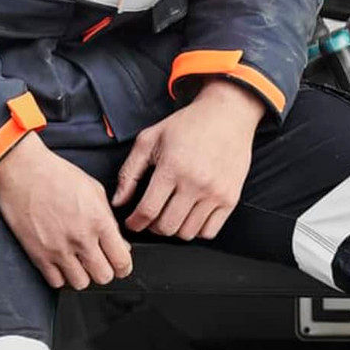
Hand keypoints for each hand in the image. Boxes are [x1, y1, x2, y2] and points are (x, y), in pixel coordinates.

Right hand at [0, 133, 132, 290]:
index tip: (121, 265)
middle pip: (104, 276)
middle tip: (100, 262)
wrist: (23, 170)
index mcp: (98, 221)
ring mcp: (58, 249)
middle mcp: (80, 238)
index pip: (121, 260)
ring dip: (82, 275)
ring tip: (79, 262)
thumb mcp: (93, 189)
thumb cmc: (55, 174)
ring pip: (81, 283)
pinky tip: (61, 262)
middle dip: (105, 270)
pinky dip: (60, 276)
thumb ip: (108, 218)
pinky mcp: (38, 255)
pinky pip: (56, 282)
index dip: (124, 266)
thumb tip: (119, 242)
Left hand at [111, 80, 263, 240]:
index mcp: (172, 166)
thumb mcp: (150, 139)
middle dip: (152, 226)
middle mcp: (195, 182)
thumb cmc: (188, 125)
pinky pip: (209, 232)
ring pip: (187, 233)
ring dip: (174, 229)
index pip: (148, 210)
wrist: (226, 115)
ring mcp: (215, 193)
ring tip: (171, 213)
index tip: (132, 222)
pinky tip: (190, 214)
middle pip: (167, 227)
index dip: (135, 223)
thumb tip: (119, 201)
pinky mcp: (230, 198)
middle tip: (151, 216)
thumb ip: (130, 172)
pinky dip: (196, 229)